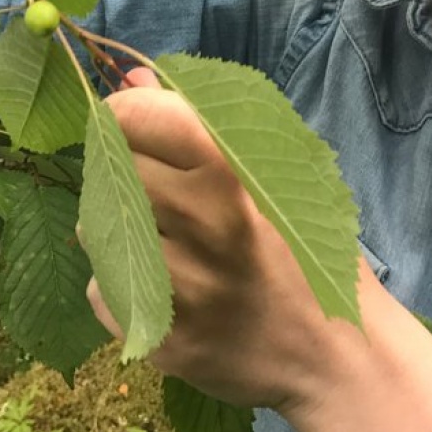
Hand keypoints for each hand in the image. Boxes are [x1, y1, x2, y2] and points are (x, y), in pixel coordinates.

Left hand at [86, 71, 431, 431]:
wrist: (333, 355)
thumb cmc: (306, 248)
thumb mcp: (276, 171)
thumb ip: (203, 120)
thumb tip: (134, 76)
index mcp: (233, 171)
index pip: (134, 117)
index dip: (123, 114)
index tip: (132, 124)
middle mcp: (203, 224)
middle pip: (111, 171)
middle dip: (122, 172)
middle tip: (156, 187)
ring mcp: (181, 286)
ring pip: (97, 231)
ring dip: (118, 227)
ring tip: (164, 236)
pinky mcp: (162, 338)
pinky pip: (104, 291)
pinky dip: (122, 284)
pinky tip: (166, 286)